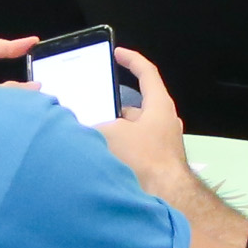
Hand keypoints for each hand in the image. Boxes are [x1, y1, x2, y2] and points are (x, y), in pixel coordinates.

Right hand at [95, 46, 196, 194]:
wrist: (164, 195)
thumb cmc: (141, 157)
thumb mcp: (111, 133)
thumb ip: (95, 124)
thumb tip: (83, 124)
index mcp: (159, 105)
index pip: (147, 73)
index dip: (131, 60)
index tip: (117, 53)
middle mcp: (163, 120)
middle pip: (135, 104)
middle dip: (112, 105)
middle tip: (89, 104)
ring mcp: (161, 141)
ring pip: (131, 128)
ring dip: (112, 129)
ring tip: (87, 130)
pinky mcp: (155, 159)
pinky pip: (133, 146)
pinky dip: (117, 146)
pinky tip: (98, 153)